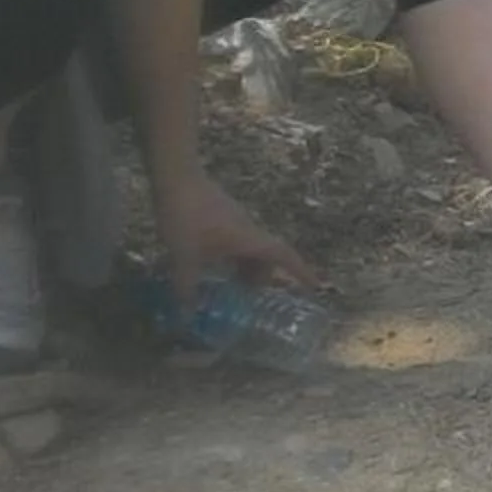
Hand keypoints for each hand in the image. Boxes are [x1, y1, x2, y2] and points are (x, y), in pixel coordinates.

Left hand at [152, 172, 319, 308]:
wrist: (175, 175)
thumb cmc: (186, 215)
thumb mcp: (184, 255)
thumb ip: (186, 285)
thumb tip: (186, 316)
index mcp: (248, 239)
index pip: (283, 256)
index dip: (301, 271)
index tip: (315, 286)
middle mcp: (248, 228)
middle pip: (267, 255)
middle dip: (264, 276)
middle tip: (252, 297)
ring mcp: (235, 218)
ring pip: (251, 247)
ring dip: (247, 266)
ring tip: (231, 285)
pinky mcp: (221, 213)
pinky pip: (237, 240)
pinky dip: (234, 256)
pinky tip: (213, 263)